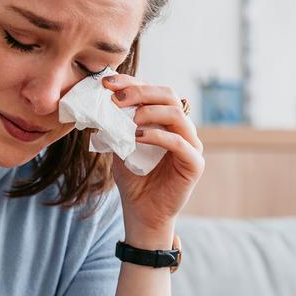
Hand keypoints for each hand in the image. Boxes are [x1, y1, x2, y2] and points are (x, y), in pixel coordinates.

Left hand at [101, 74, 204, 239]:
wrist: (142, 213)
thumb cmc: (134, 179)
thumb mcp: (120, 146)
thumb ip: (117, 125)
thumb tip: (100, 101)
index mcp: (166, 120)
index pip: (153, 91)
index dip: (131, 83)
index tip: (107, 83)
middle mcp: (182, 128)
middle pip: (168, 95)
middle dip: (140, 92)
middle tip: (116, 98)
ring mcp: (191, 145)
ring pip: (176, 114)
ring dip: (150, 112)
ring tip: (129, 120)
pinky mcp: (194, 163)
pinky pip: (179, 143)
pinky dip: (157, 136)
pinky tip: (137, 137)